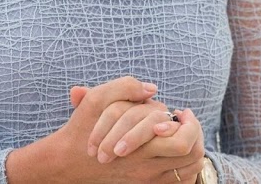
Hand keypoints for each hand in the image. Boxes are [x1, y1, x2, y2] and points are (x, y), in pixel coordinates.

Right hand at [6, 76, 202, 183]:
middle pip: (192, 156)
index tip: (182, 111)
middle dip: (196, 135)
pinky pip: (177, 180)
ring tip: (183, 132)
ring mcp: (146, 180)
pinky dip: (183, 165)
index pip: (184, 140)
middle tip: (186, 121)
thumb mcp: (96, 100)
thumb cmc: (81, 129)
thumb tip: (152, 88)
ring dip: (192, 148)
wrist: (65, 165)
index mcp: (140, 147)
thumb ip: (125, 87)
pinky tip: (174, 149)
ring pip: (188, 169)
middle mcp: (147, 167)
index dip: (189, 123)